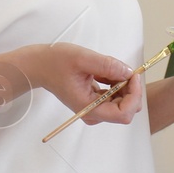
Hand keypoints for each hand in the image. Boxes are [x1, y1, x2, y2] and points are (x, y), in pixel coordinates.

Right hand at [23, 42, 143, 124]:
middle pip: (126, 109)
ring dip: (124, 84)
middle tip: (125, 69)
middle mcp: (93, 113)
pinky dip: (117, 83)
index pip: (123, 114)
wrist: (40, 66)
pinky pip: (115, 96)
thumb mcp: (83, 58)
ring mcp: (94, 108)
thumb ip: (107, 65)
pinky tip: (106, 72)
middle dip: (131, 89)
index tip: (132, 75)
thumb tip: (128, 72)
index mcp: (88, 107)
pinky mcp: (95, 102)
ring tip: (109, 68)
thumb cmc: (55, 63)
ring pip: (123, 102)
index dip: (134, 95)